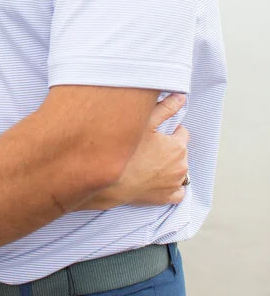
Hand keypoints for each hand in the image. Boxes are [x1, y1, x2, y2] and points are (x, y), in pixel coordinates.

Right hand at [84, 93, 189, 209]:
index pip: (182, 132)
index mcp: (178, 146)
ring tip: (150, 163)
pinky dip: (171, 186)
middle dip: (169, 148)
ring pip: (179, 170)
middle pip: (181, 151)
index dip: (169, 131)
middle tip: (150, 148)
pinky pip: (178, 192)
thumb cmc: (128, 152)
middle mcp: (182, 166)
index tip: (155, 134)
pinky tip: (158, 180)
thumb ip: (166, 108)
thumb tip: (181, 97)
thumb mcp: (145, 123)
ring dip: (170, 166)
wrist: (113, 183)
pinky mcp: (168, 198)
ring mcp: (176, 183)